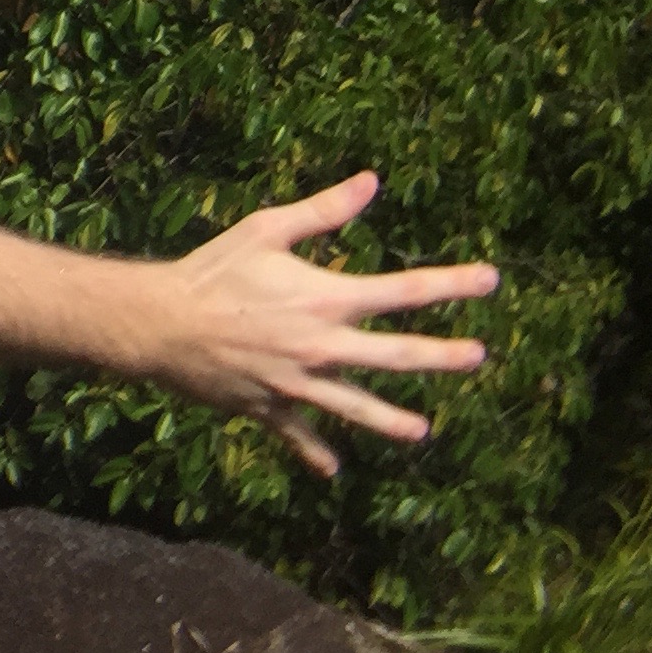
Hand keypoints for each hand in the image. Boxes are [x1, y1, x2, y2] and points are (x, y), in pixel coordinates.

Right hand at [144, 170, 497, 476]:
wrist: (161, 323)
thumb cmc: (214, 270)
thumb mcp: (266, 229)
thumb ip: (324, 211)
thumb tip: (371, 182)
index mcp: (325, 299)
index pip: (403, 291)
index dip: (450, 284)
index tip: (490, 280)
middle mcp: (323, 347)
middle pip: (396, 357)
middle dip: (441, 356)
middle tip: (478, 356)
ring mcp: (299, 385)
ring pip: (357, 409)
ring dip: (391, 421)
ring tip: (422, 432)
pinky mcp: (271, 409)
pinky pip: (299, 436)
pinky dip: (314, 453)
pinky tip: (332, 470)